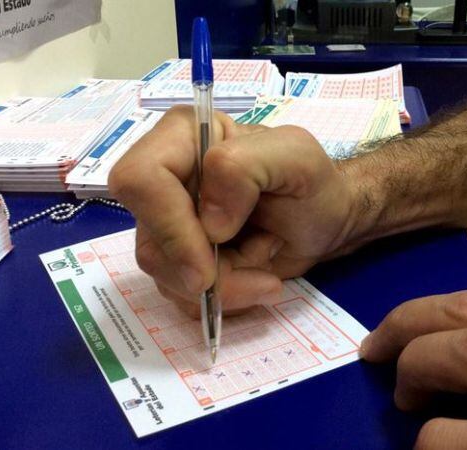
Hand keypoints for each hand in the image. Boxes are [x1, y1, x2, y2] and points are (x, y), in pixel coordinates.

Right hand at [109, 106, 358, 314]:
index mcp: (182, 138)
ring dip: (228, 282)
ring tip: (267, 256)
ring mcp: (168, 225)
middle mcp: (165, 181)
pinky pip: (183, 297)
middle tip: (261, 270)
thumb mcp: (295, 156)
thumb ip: (244, 168)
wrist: (325, 222)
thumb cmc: (312, 183)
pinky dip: (227, 296)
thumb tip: (208, 223)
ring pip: (166, 278)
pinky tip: (257, 272)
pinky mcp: (180, 261)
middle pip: (151, 243)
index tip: (215, 248)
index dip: (171, 225)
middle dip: (210, 269)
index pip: (140, 181)